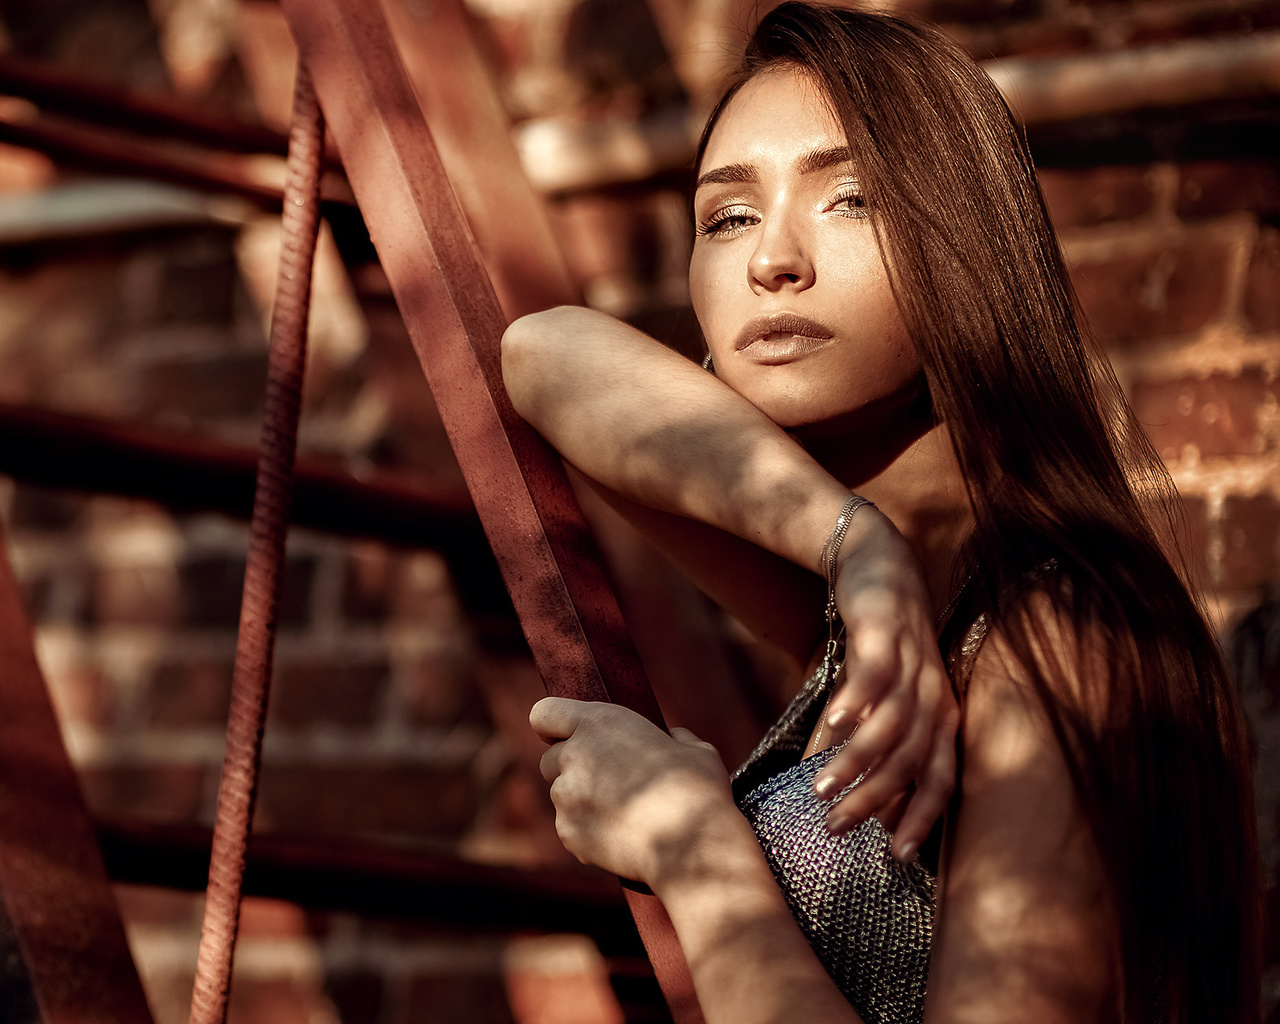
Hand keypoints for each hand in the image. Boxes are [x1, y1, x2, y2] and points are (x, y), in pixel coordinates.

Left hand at [530, 697, 736, 885]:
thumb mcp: (694, 749)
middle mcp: (574, 755)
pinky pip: (571, 828)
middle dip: (572, 768)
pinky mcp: (568, 832)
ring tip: (625, 814)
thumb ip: (674, 739)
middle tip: (609, 782)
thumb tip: (674, 738)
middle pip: (550, 759)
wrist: (692, 846)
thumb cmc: (697, 790)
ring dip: (583, 802)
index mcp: (600, 723)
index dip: (554, 725)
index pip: (544, 713)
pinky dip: (590, 832)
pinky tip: (623, 837)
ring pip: (563, 796)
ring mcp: (566, 796)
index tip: (566, 736)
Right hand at [812, 508, 958, 861]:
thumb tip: (839, 794)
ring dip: (856, 761)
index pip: (942, 779)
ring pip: (891, 724)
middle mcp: (934, 694)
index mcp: (940, 716)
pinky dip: (856, 702)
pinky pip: (874, 673)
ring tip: (818, 788)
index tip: (896, 856)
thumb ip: (863, 742)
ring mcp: (913, 662)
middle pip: (912, 760)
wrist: (877, 562)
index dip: (923, 818)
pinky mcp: (885, 631)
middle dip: (874, 799)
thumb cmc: (876, 641)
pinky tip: (831, 726)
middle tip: (834, 827)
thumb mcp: (877, 697)